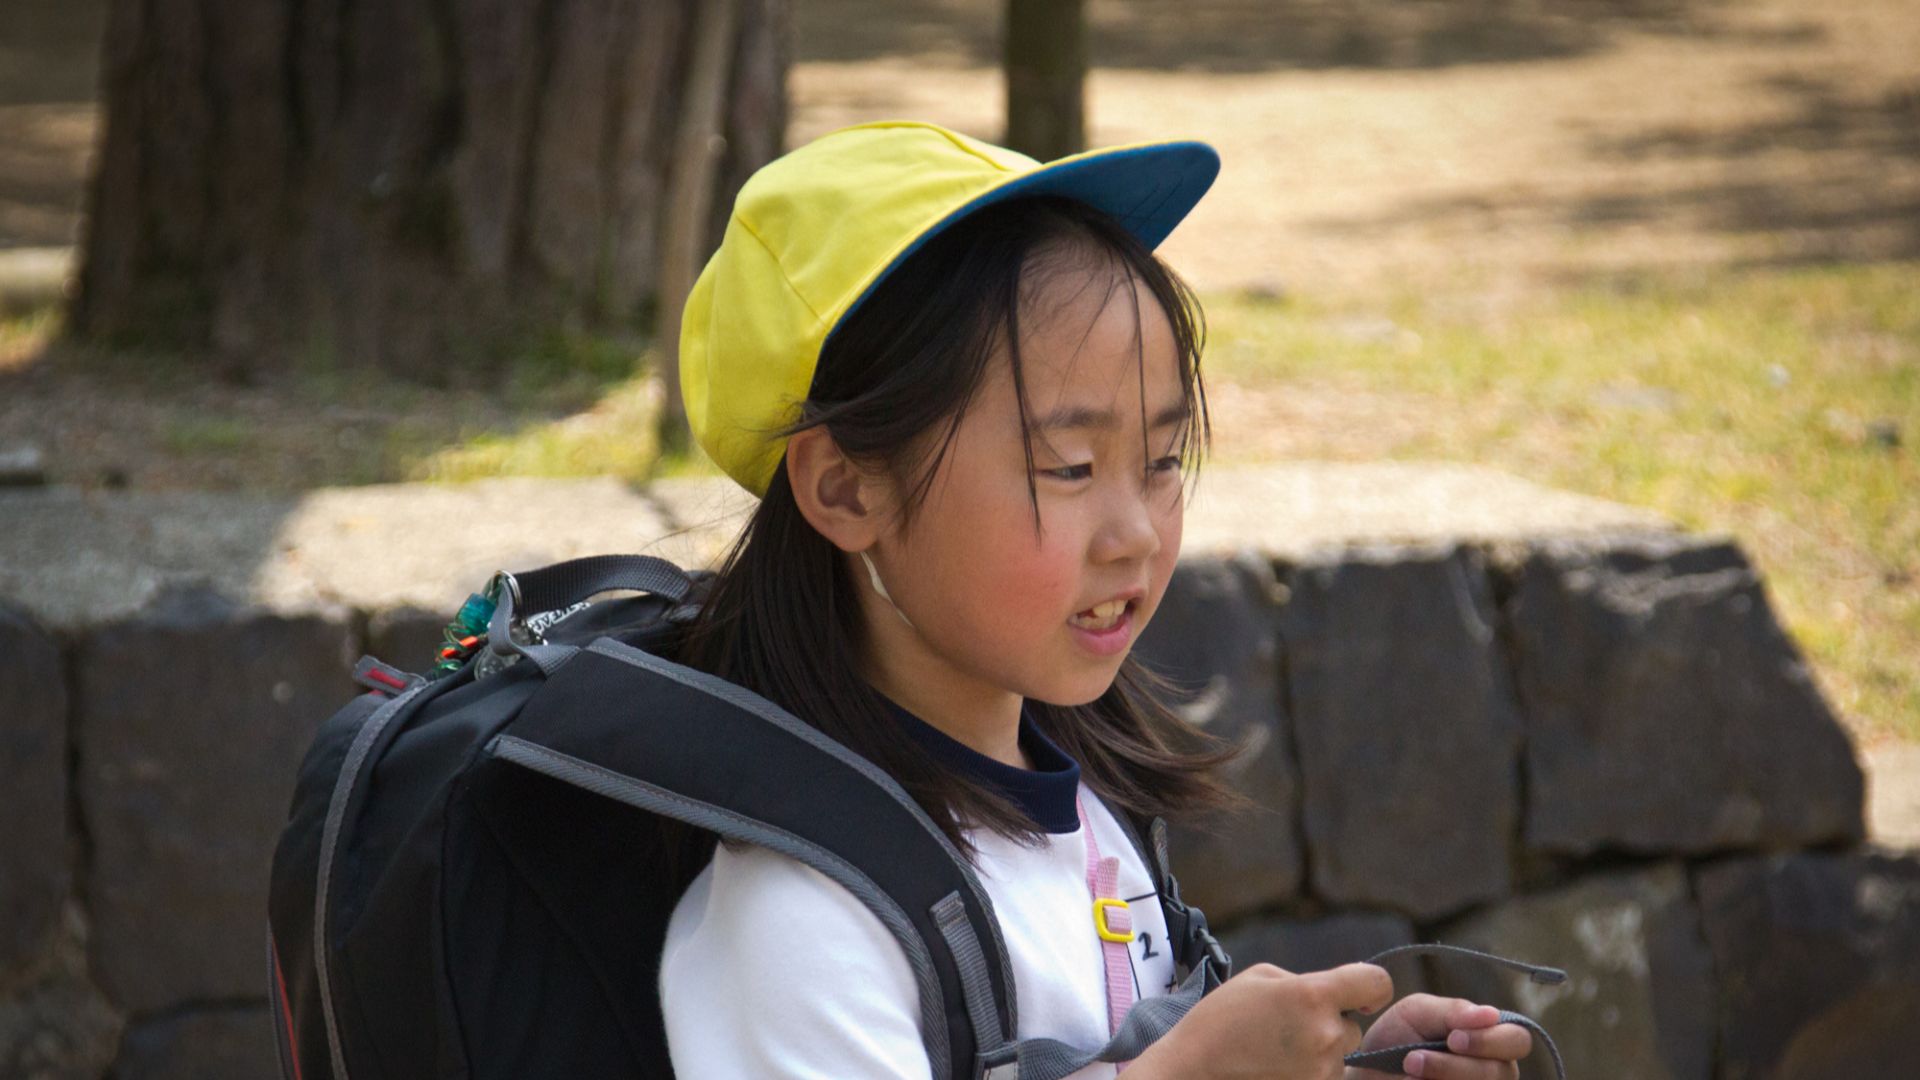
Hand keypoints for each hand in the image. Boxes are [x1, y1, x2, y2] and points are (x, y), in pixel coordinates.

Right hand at [1125, 962, 1393, 1079]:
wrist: (1194, 1071)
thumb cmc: (1220, 1020)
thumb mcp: (1259, 979)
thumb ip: (1304, 982)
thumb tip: (1335, 994)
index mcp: (1312, 995)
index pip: (1375, 983)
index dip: (1371, 987)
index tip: (1359, 997)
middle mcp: (1325, 1035)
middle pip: (1353, 1028)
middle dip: (1329, 1026)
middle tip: (1290, 1028)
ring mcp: (1321, 1072)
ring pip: (1338, 1057)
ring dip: (1318, 1053)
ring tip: (1276, 1051)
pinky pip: (1324, 1078)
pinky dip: (1307, 1073)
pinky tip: (1276, 1068)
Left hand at [1344, 994, 1531, 1079]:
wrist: (1368, 1074)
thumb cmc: (1397, 1038)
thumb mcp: (1418, 1013)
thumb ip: (1453, 1011)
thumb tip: (1490, 1014)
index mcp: (1491, 1040)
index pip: (1517, 1040)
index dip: (1489, 1040)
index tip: (1453, 1039)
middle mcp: (1496, 1072)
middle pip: (1501, 1073)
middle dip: (1455, 1066)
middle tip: (1413, 1059)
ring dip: (1440, 1078)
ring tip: (1406, 1071)